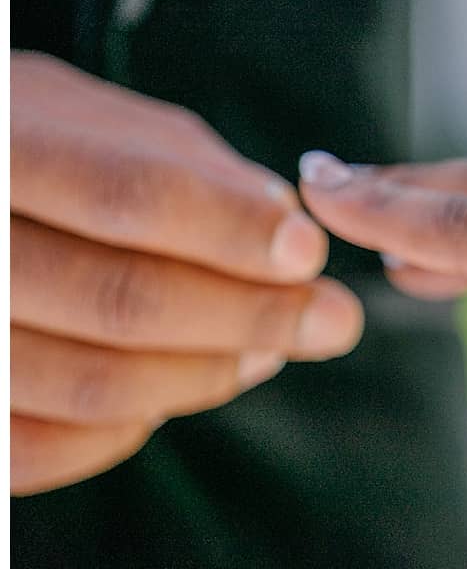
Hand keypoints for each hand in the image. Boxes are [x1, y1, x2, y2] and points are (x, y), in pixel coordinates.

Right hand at [10, 53, 363, 494]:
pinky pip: (38, 451)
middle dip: (251, 316)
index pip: (130, 193)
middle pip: (121, 300)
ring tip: (270, 350)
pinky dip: (126, 428)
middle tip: (333, 320)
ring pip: (92, 384)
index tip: (310, 252)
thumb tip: (286, 228)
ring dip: (206, 373)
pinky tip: (173, 391)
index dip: (232, 231)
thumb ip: (183, 165)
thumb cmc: (18, 142)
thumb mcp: (86, 117)